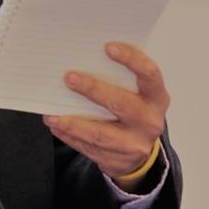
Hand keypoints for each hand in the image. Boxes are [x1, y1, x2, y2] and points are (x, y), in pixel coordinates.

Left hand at [43, 42, 169, 180]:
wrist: (141, 156)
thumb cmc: (133, 112)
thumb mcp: (137, 95)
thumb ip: (120, 79)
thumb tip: (83, 58)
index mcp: (156, 98)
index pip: (149, 74)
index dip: (131, 59)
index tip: (108, 47)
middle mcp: (149, 122)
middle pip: (121, 104)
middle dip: (93, 90)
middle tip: (69, 78)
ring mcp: (134, 145)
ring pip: (100, 134)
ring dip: (72, 123)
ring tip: (51, 114)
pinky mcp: (116, 162)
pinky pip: (88, 148)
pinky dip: (69, 136)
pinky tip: (56, 125)